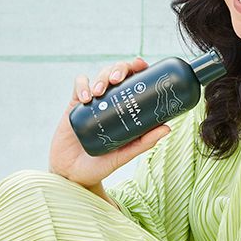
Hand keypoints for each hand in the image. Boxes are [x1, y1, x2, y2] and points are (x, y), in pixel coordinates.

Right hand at [49, 57, 169, 190]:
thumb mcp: (125, 154)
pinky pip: (79, 87)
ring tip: (100, 91)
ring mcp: (93, 102)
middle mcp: (110, 101)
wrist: (73, 175)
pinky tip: (85, 98)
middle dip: (118, 69)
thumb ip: (144, 142)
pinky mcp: (74, 106)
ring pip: (98, 76)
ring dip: (100, 78)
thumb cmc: (101, 165)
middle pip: (116, 72)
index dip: (137, 67)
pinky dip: (82, 87)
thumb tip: (167, 128)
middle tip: (119, 79)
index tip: (141, 64)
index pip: (133, 80)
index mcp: (126, 107)